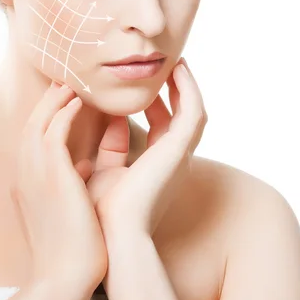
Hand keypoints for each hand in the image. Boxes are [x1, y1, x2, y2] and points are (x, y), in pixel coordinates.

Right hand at [12, 81, 107, 297]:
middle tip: (64, 83)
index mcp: (30, 185)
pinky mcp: (51, 177)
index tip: (63, 103)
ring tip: (71, 84)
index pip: (35, 142)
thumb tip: (86, 166)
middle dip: (47, 104)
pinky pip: (53, 133)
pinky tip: (78, 101)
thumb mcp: (69, 208)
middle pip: (32, 126)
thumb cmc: (73, 249)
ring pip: (39, 124)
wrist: (66, 279)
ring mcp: (35, 176)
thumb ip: (72, 184)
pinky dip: (63, 114)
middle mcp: (26, 176)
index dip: (47, 119)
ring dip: (54, 102)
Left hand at [82, 58, 207, 242]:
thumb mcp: (105, 172)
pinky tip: (177, 71)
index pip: (163, 129)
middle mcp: (176, 161)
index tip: (141, 88)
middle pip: (183, 117)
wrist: (114, 236)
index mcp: (159, 168)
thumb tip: (108, 121)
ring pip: (194, 111)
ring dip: (186, 86)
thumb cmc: (105, 214)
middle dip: (177, 91)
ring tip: (175, 62)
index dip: (155, 105)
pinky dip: (188, 89)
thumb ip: (110, 148)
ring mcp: (181, 155)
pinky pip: (193, 110)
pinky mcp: (180, 149)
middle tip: (167, 67)